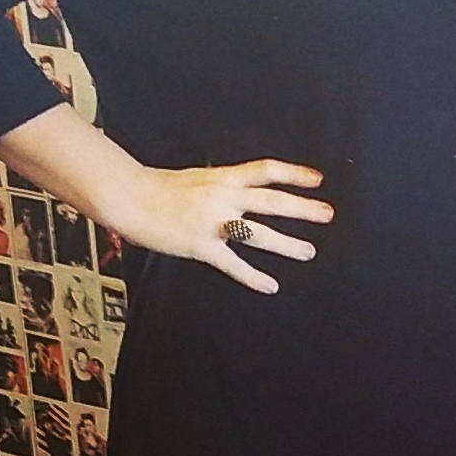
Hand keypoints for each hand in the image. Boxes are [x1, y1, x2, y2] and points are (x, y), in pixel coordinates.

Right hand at [114, 158, 332, 294]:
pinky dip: (253, 276)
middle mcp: (222, 197)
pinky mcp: (201, 246)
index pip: (266, 170)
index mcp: (222, 178)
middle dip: (303, 208)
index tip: (318, 178)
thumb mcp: (196, 177)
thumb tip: (240, 189)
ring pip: (259, 233)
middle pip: (272, 201)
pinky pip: (233, 264)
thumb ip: (220, 185)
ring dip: (287, 244)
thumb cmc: (156, 187)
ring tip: (309, 251)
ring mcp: (213, 222)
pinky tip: (271, 285)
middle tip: (328, 214)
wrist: (128, 196)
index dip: (294, 173)